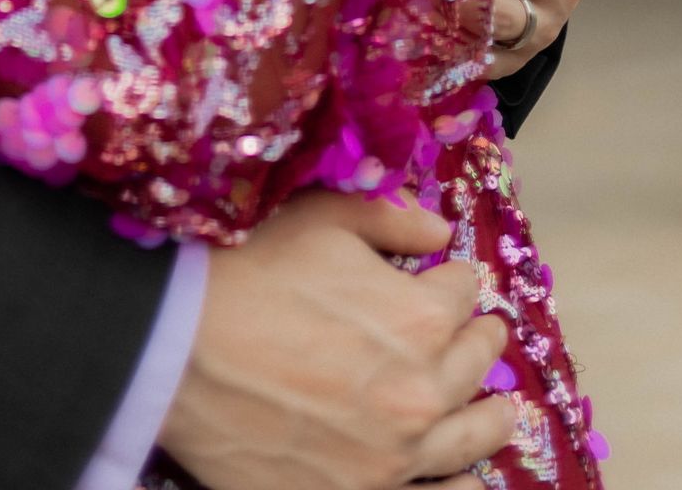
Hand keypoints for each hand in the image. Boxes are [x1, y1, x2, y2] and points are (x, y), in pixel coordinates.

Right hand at [158, 190, 516, 489]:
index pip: (462, 291)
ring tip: (503, 412)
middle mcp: (421, 392)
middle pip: (474, 363)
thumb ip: (391, 219)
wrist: (178, 351)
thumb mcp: (322, 219)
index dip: (450, 278)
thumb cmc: (248, 273)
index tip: (443, 276)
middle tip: (484, 334)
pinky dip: (455, 489)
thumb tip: (439, 232)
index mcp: (421, 318)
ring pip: (467, 438)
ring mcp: (392, 457)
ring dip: (492, 419)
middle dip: (481, 339)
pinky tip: (471, 483)